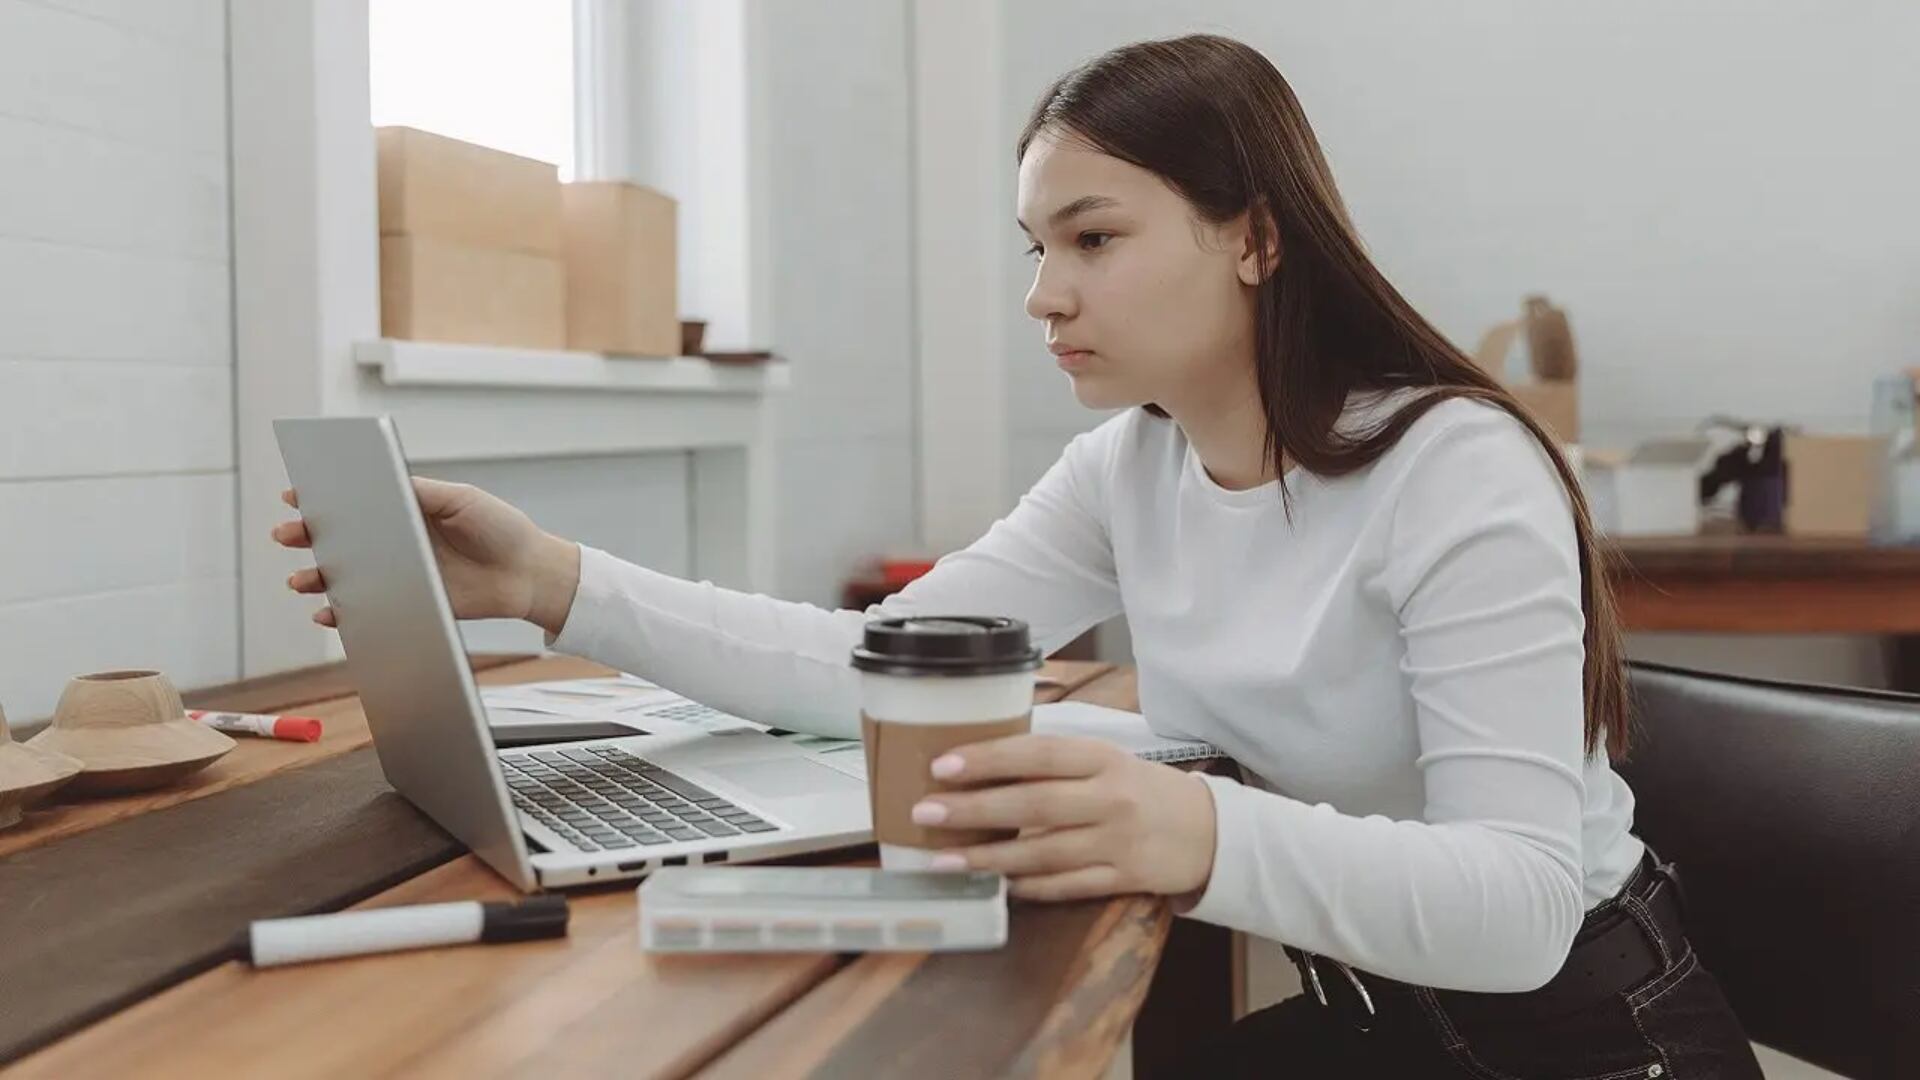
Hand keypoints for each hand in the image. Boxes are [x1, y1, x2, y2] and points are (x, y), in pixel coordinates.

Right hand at [271, 478, 580, 634]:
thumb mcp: (461, 500)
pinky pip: (367, 608)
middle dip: (308, 536)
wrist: (528, 574)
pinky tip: (326, 613)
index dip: (323, 497)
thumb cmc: (499, 528)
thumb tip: (381, 481)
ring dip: (317, 577)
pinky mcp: (408, 602)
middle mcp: (396, 540)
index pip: (355, 500)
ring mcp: (399, 573)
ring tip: (300, 579)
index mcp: (405, 508)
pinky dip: (342, 613)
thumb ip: (422, 492)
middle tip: (287, 534)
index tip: (295, 495)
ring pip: (345, 576)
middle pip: (340, 538)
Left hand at [909, 735, 1217, 901]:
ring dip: (988, 858)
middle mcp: (1110, 799)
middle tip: (926, 812)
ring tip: (942, 859)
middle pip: (1033, 805)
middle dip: (973, 810)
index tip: (942, 766)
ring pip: (1043, 852)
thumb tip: (982, 760)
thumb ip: (1055, 761)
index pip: (1038, 755)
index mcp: (1103, 759)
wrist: (1209, 830)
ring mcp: (1117, 843)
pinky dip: (1029, 887)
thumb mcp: (1107, 760)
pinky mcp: (1123, 879)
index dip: (989, 759)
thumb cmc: (1142, 788)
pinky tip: (996, 885)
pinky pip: (1066, 886)